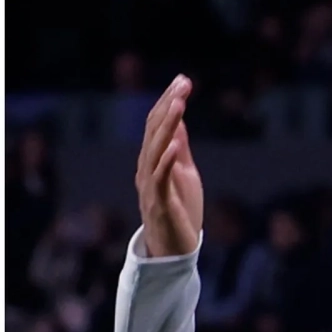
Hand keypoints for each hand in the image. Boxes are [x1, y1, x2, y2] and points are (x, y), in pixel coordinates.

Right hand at [136, 75, 202, 256]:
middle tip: (182, 83)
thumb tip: (179, 121)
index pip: (158, 124)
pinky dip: (166, 160)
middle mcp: (147, 169)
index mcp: (154, 160)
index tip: (183, 80)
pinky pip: (160, 179)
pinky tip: (174, 144)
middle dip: (169, 105)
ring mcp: (150, 186)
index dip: (169, 101)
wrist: (175, 251)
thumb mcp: (184, 174)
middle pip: (155, 131)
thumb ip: (180, 148)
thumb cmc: (180, 212)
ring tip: (179, 105)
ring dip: (167, 126)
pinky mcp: (159, 203)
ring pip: (155, 150)